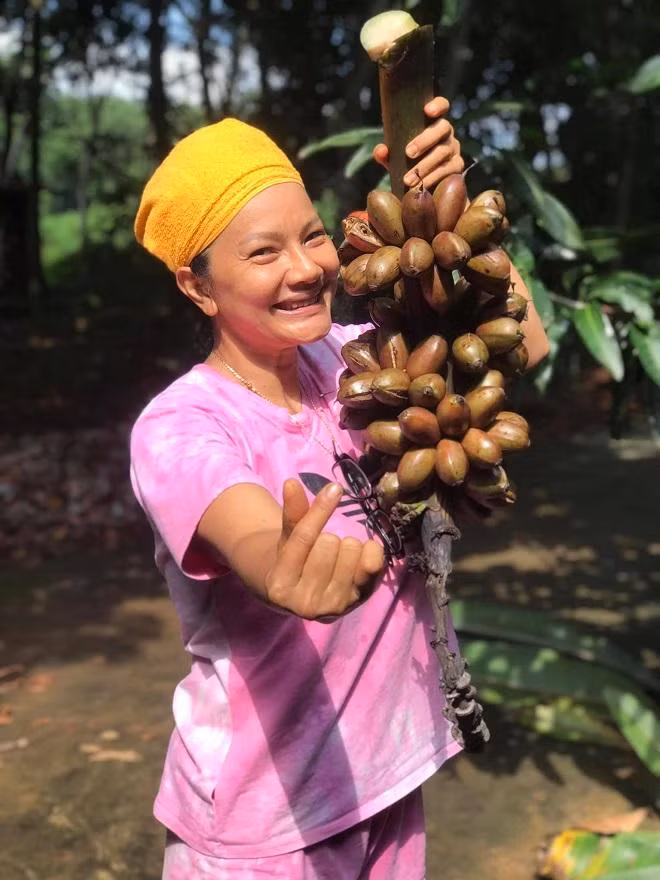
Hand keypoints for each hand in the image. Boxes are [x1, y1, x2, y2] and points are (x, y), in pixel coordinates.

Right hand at [264, 479, 384, 619]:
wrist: (304, 596)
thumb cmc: (294, 561)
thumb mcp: (287, 538)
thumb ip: (291, 513)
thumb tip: (291, 483)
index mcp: (280, 585)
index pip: (304, 538)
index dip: (320, 510)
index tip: (335, 488)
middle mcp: (305, 603)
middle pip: (329, 543)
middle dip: (328, 538)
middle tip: (321, 550)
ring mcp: (334, 607)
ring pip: (351, 550)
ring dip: (346, 546)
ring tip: (335, 559)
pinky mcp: (358, 603)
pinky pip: (374, 564)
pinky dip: (370, 552)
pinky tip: (359, 559)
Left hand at [372, 96, 463, 189]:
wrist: (421, 185)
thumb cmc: (406, 163)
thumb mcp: (395, 157)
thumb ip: (386, 153)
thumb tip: (381, 150)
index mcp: (432, 122)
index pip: (441, 105)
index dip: (437, 105)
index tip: (427, 110)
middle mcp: (446, 132)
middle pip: (442, 128)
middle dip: (424, 140)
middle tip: (408, 153)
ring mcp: (454, 148)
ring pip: (443, 151)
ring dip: (424, 165)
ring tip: (408, 179)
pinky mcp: (457, 166)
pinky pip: (447, 170)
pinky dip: (432, 178)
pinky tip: (421, 186)